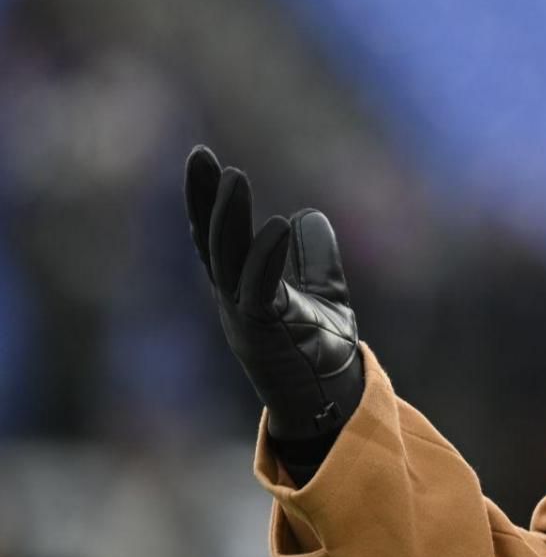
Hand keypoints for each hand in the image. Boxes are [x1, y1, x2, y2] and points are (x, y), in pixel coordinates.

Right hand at [184, 145, 363, 452]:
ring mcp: (244, 316)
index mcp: (240, 286)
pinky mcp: (264, 333)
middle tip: (203, 160)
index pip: (215, 235)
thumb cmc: (320, 348)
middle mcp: (233, 299)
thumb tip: (309, 214)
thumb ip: (313, 254)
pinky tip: (279, 225)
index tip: (201, 158)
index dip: (205, 199)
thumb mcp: (321, 290)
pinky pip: (259, 288)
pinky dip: (268, 256)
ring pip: (226, 260)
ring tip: (234, 179)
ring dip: (229, 219)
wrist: (331, 398)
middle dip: (205, 200)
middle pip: (210, 241)